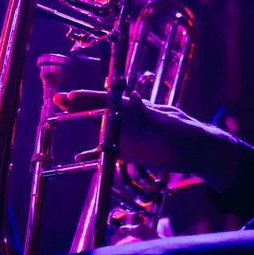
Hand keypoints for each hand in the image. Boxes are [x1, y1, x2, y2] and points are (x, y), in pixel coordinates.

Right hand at [52, 90, 241, 190]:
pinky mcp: (128, 152)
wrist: (196, 151)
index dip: (88, 97)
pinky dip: (92, 153)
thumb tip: (133, 97)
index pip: (108, 99)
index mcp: (137, 107)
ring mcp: (127, 135)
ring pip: (98, 129)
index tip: (70, 96)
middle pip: (97, 110)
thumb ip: (149, 112)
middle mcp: (128, 119)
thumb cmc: (185, 131)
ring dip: (80, 125)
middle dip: (77, 105)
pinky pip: (106, 151)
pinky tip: (78, 158)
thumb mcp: (168, 120)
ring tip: (57, 122)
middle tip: (56, 101)